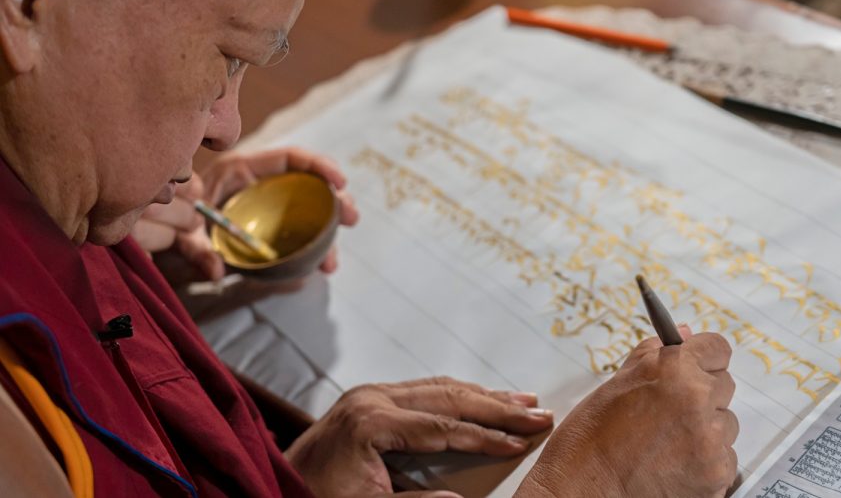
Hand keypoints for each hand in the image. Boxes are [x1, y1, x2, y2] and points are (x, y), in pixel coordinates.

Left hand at [132, 147, 358, 279]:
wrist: (156, 232)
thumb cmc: (167, 222)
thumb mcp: (179, 236)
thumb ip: (196, 251)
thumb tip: (217, 271)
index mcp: (240, 171)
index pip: (288, 157)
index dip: (318, 165)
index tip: (340, 182)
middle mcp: (258, 187)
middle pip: (308, 186)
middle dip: (335, 202)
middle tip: (351, 220)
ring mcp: (266, 208)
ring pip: (307, 214)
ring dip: (326, 236)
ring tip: (331, 264)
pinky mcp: (268, 229)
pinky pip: (296, 235)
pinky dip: (311, 251)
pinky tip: (319, 268)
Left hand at [285, 377, 553, 497]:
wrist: (269, 489)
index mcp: (370, 423)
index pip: (444, 427)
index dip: (488, 435)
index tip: (522, 442)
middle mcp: (371, 398)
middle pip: (448, 396)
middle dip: (497, 405)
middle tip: (537, 412)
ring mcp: (368, 395)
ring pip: (439, 387)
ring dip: (482, 394)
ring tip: (521, 400)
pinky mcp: (367, 399)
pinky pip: (423, 390)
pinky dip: (457, 395)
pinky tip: (479, 398)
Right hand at [517, 329, 737, 497]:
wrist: (583, 491)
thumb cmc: (591, 438)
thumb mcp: (617, 383)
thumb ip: (655, 355)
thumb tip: (687, 333)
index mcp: (674, 369)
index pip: (717, 348)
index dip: (703, 359)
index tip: (695, 368)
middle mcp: (698, 400)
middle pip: (725, 386)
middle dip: (703, 396)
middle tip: (669, 414)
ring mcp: (710, 440)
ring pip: (726, 425)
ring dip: (705, 431)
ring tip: (666, 444)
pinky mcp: (717, 474)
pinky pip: (725, 459)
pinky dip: (705, 462)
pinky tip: (672, 466)